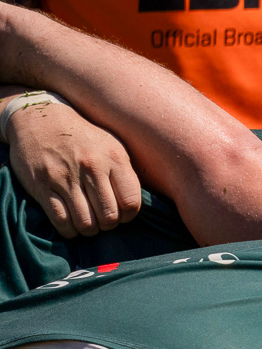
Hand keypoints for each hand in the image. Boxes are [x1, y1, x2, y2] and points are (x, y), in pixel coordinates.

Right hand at [6, 97, 140, 237]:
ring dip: (89, 229)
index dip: (127, 216)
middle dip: (107, 224)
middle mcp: (90, 167)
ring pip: (86, 223)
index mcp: (113, 158)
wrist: (39, 118)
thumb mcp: (112, 146)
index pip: (131, 203)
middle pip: (109, 217)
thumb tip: (135, 208)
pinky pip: (61, 221)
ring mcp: (64, 177)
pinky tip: (71, 223)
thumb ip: (125, 174)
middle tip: (102, 219)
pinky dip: (69, 230)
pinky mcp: (41, 185)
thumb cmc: (82, 138)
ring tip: (87, 222)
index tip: (120, 213)